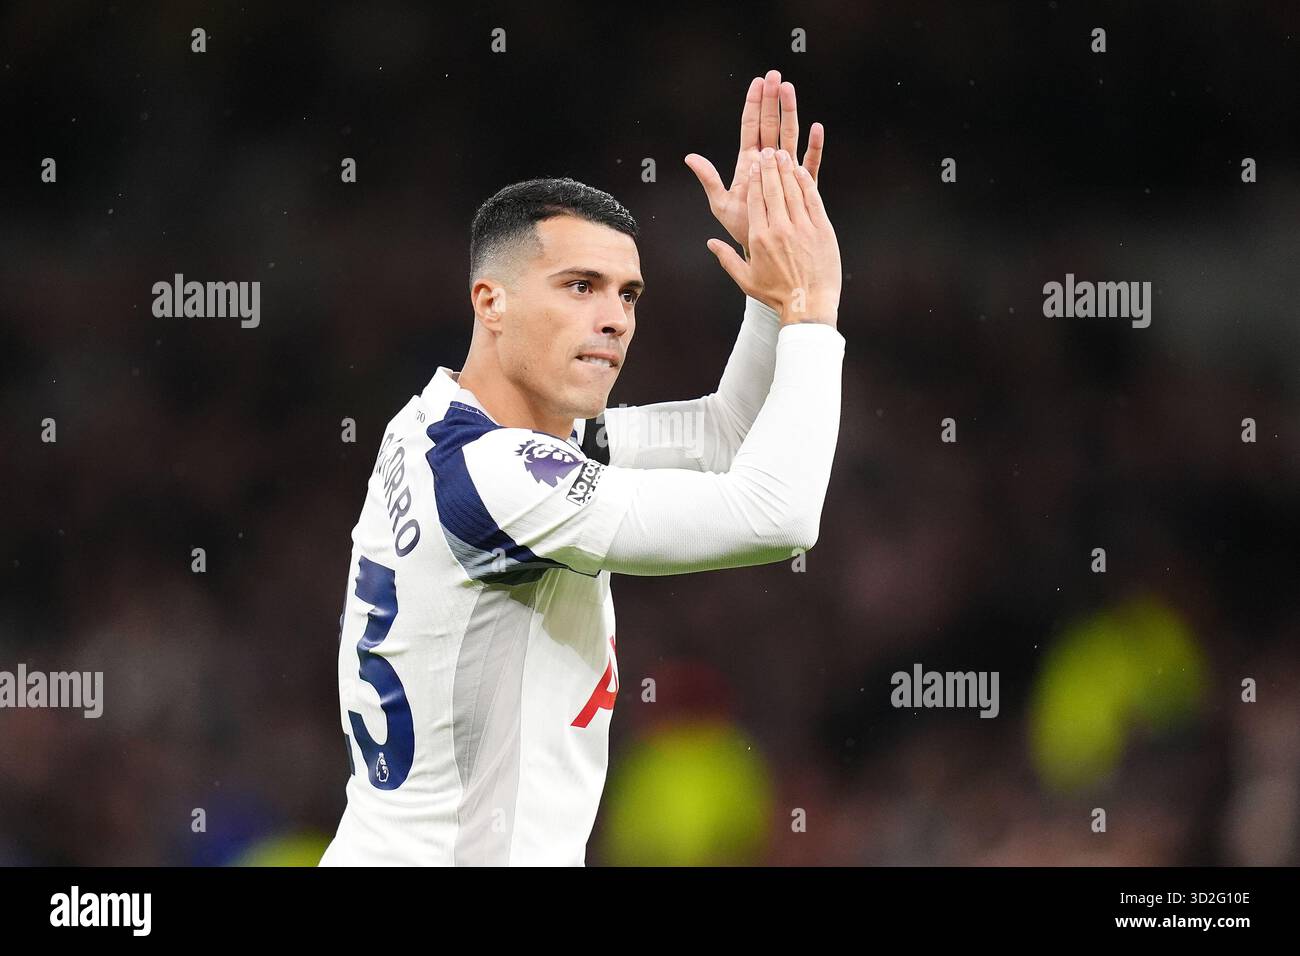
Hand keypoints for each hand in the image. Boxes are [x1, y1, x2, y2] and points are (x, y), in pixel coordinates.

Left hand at [685, 69, 824, 256]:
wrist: (762, 248)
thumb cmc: (741, 227)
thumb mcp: (720, 204)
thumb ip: (708, 179)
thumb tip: (690, 157)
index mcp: (749, 163)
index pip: (751, 127)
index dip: (754, 105)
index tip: (758, 82)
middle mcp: (769, 162)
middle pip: (771, 125)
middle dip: (773, 100)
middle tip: (776, 76)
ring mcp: (786, 171)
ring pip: (790, 136)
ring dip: (790, 113)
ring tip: (790, 90)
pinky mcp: (802, 184)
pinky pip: (810, 163)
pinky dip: (813, 146)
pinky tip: (817, 128)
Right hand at [706, 147, 840, 327]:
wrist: (808, 305)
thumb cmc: (776, 295)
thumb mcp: (746, 280)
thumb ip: (727, 259)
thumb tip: (711, 243)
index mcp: (759, 239)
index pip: (755, 200)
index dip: (755, 179)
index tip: (755, 165)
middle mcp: (779, 230)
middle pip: (773, 189)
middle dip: (769, 167)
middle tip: (768, 151)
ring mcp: (802, 228)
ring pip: (792, 191)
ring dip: (786, 170)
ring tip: (781, 155)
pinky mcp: (821, 229)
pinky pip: (812, 199)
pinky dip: (806, 183)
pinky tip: (800, 170)